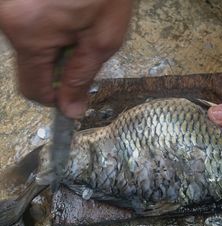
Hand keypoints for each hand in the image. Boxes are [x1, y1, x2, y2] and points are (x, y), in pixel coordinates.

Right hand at [0, 0, 131, 117]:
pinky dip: (47, 24)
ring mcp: (6, 4)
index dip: (54, 97)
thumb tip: (70, 110)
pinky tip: (66, 8)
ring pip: (28, 41)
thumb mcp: (103, 37)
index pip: (31, 88)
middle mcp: (5, 17)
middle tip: (83, 38)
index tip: (72, 91)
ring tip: (77, 16)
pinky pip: (26, 22)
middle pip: (29, 62)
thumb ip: (82, 76)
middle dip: (58, 61)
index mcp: (27, 32)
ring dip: (54, 40)